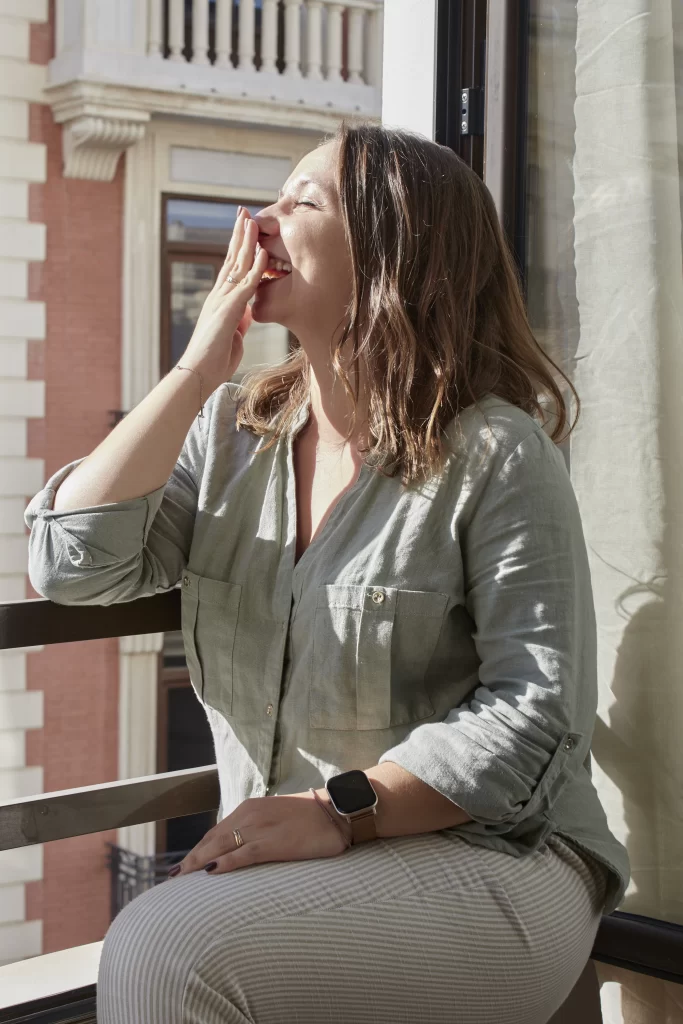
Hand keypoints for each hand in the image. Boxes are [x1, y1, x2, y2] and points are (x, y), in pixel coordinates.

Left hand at [168, 791, 352, 876]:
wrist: (336, 813)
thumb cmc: (309, 819)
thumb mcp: (275, 820)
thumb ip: (256, 830)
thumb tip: (239, 849)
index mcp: (249, 809)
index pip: (215, 832)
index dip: (197, 850)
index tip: (182, 866)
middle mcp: (249, 815)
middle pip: (211, 839)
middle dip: (191, 858)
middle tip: (172, 876)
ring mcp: (260, 828)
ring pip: (220, 846)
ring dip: (198, 862)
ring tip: (181, 878)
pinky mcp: (273, 842)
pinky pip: (242, 854)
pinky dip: (224, 863)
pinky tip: (211, 873)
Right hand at [180, 208, 268, 390]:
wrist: (198, 373)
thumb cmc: (214, 360)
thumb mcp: (233, 336)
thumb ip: (239, 321)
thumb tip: (247, 313)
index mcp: (220, 301)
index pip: (230, 268)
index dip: (238, 248)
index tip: (244, 229)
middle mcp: (219, 295)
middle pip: (231, 258)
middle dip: (239, 234)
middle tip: (244, 212)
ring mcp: (222, 301)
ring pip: (237, 265)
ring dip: (246, 242)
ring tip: (252, 220)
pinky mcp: (228, 311)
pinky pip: (245, 285)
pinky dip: (255, 268)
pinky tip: (262, 252)